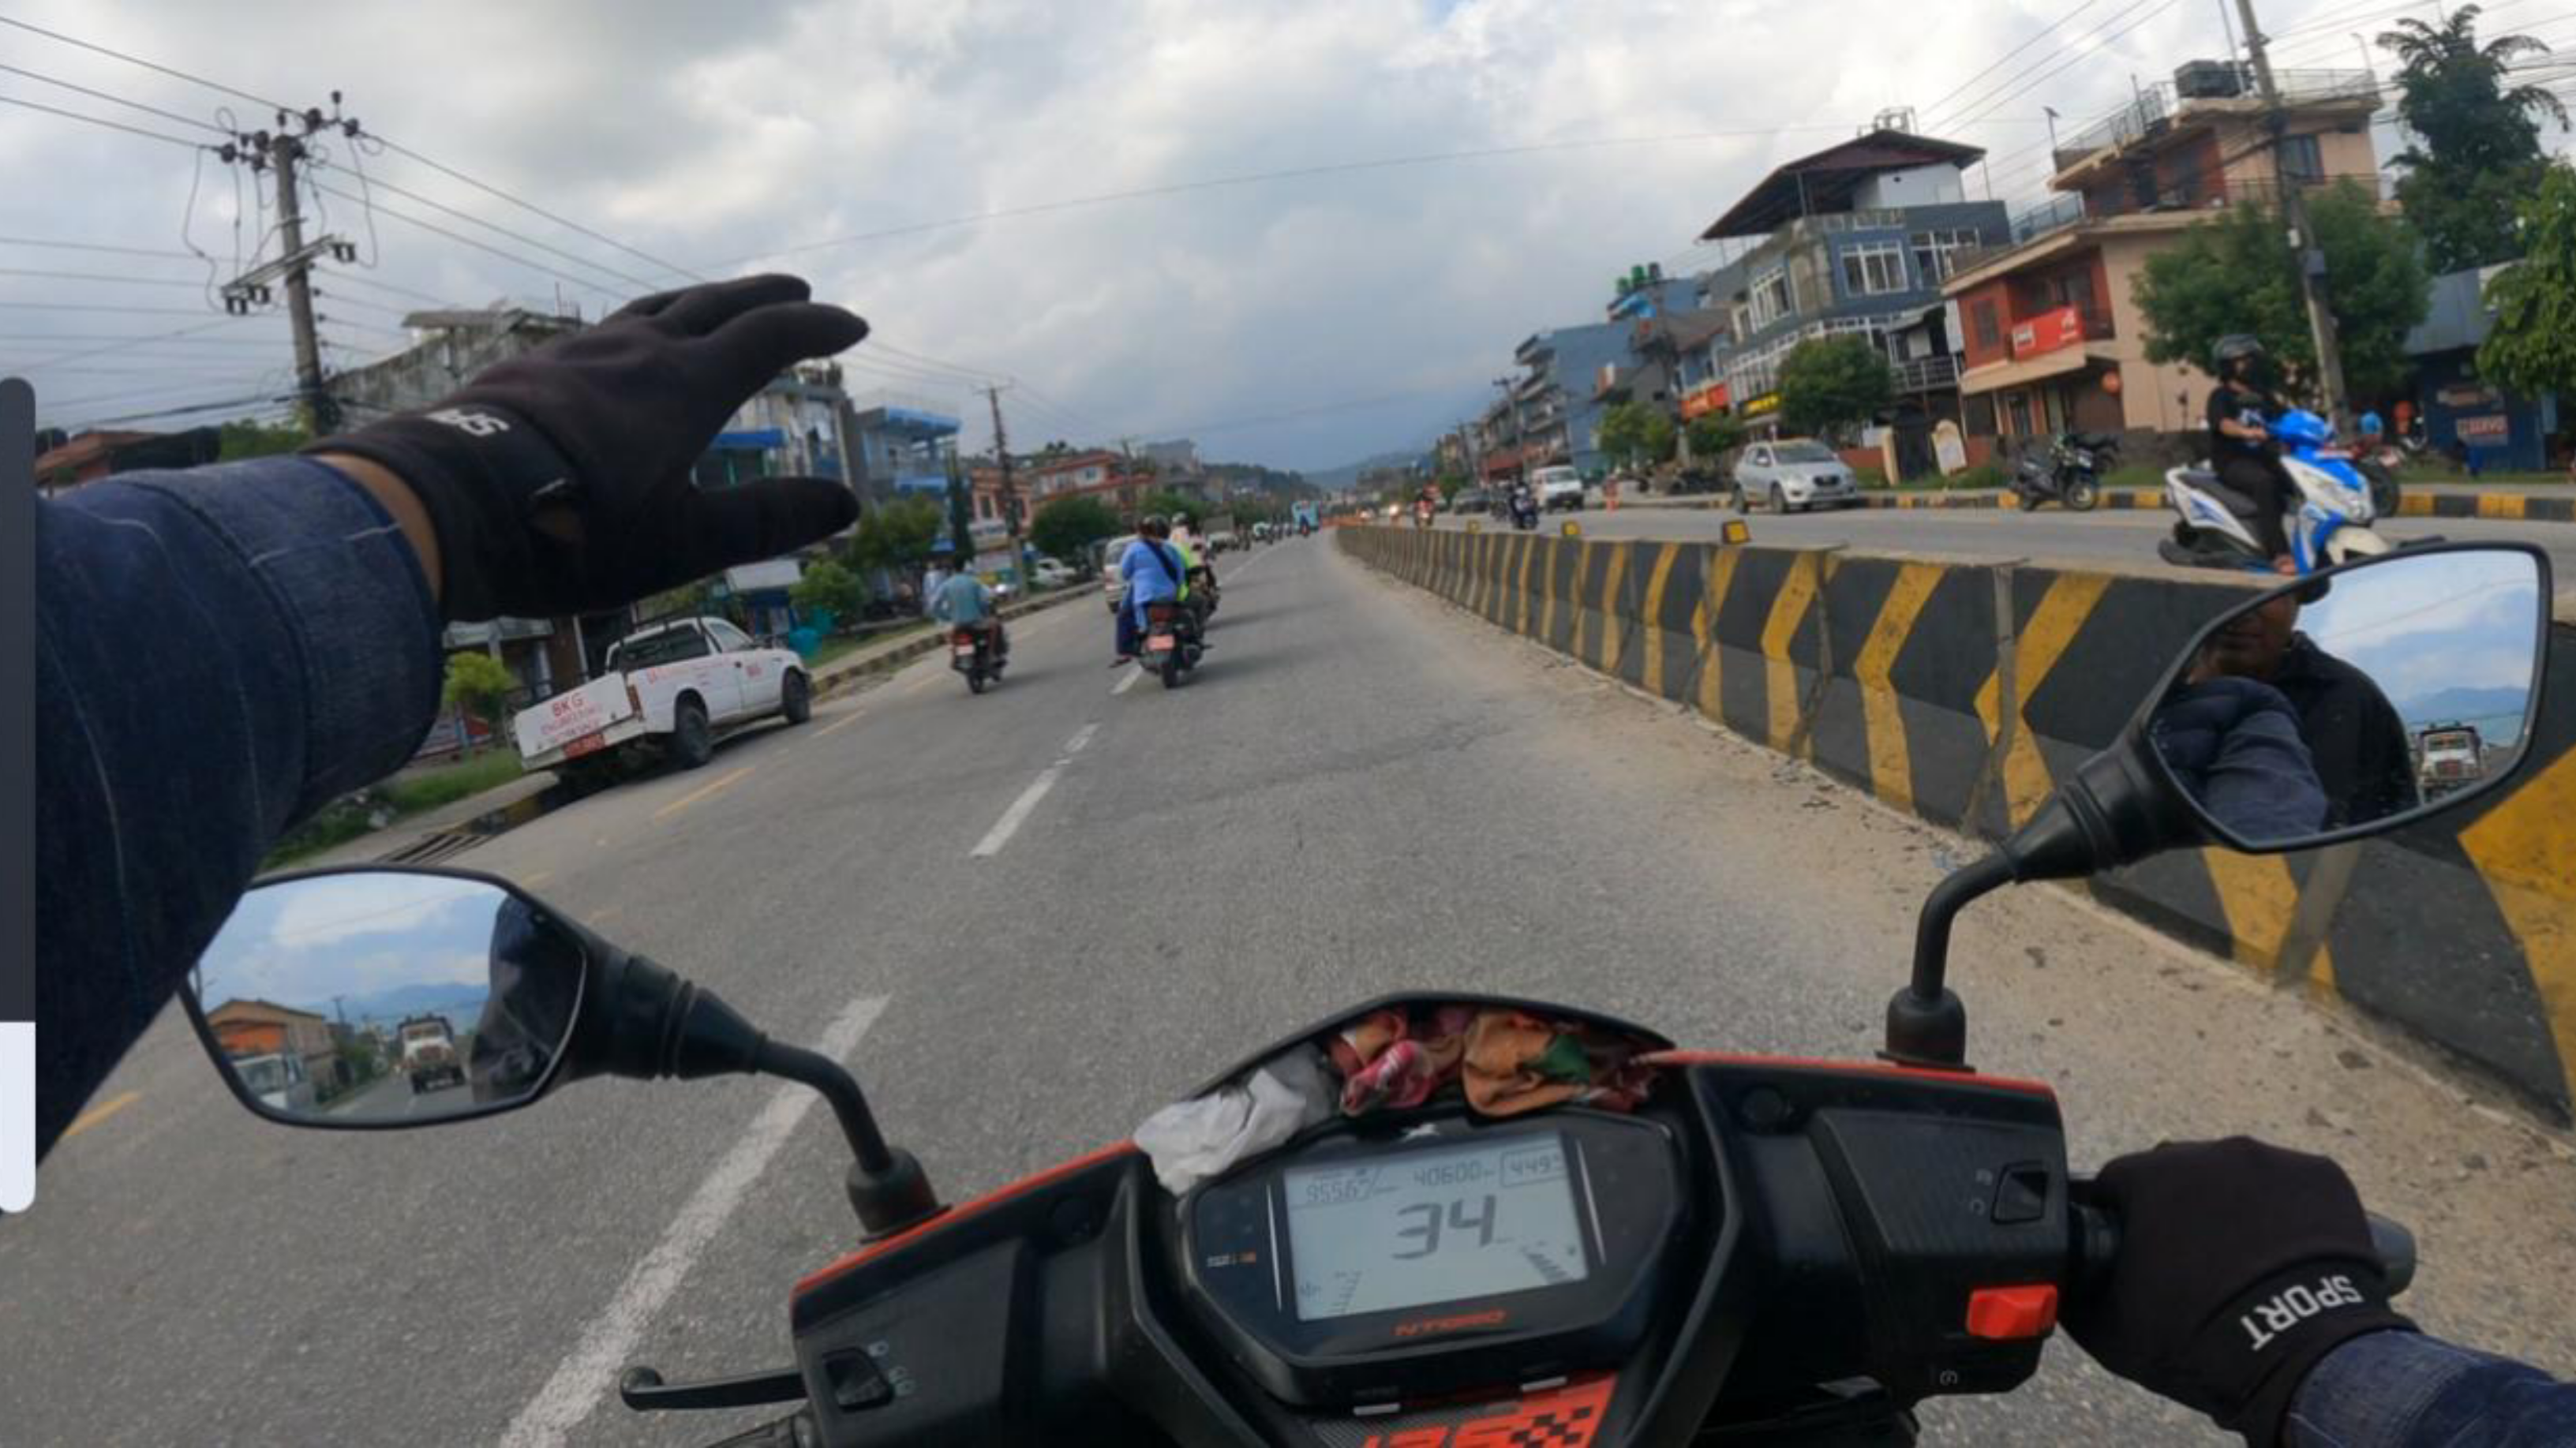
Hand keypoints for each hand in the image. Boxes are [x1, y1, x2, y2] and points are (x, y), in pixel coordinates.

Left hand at [311, 275, 866, 621]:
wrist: (445, 501)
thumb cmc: (574, 530)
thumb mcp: (684, 542)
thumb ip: (768, 523)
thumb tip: (849, 507)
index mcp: (687, 386)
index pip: (769, 337)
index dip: (817, 327)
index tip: (853, 327)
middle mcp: (638, 352)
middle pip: (714, 304)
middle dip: (765, 295)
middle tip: (798, 288)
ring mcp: (580, 353)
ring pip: (655, 307)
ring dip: (700, 301)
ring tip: (716, 306)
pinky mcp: (533, 368)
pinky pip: (604, 331)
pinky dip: (641, 327)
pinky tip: (624, 349)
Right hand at [2064, 1139, 2409, 1446]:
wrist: (2301, 1356)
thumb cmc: (2196, 1337)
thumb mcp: (2108, 1327)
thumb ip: (2075, 1288)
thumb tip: (2063, 1276)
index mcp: (2148, 1176)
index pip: (2116, 1185)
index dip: (2121, 1221)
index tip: (2136, 1258)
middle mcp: (2208, 1152)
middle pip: (2179, 1174)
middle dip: (2179, 1209)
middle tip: (2192, 1264)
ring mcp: (2271, 1159)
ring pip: (2237, 1176)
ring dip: (2233, 1207)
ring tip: (2247, 1262)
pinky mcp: (2322, 1176)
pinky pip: (2290, 1187)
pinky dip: (2286, 1213)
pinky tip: (2288, 1254)